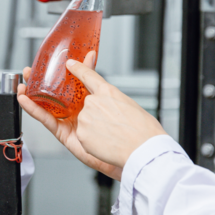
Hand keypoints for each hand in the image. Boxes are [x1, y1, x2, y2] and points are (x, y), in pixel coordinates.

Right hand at [17, 52, 122, 180]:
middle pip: (54, 93)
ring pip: (47, 106)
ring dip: (31, 94)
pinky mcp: (65, 135)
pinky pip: (47, 120)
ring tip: (21, 83)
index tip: (46, 61)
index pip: (68, 82)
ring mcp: (71, 122)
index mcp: (89, 99)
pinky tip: (23, 99)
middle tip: (28, 71)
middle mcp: (78, 111)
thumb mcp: (106, 91)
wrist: (133, 149)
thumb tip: (87, 55)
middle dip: (39, 82)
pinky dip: (34, 109)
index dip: (56, 72)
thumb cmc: (128, 124)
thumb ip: (92, 74)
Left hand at [66, 53, 166, 170]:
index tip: (70, 64)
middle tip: (115, 127)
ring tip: (114, 137)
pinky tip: (107, 145)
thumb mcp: (131, 105)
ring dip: (96, 130)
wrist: (145, 150)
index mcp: (108, 91)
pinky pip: (84, 137)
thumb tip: (108, 107)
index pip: (88, 75)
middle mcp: (93, 101)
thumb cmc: (144, 131)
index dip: (78, 68)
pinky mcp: (81, 134)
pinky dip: (94, 142)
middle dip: (99, 117)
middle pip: (89, 107)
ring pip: (86, 123)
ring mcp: (85, 118)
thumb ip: (113, 102)